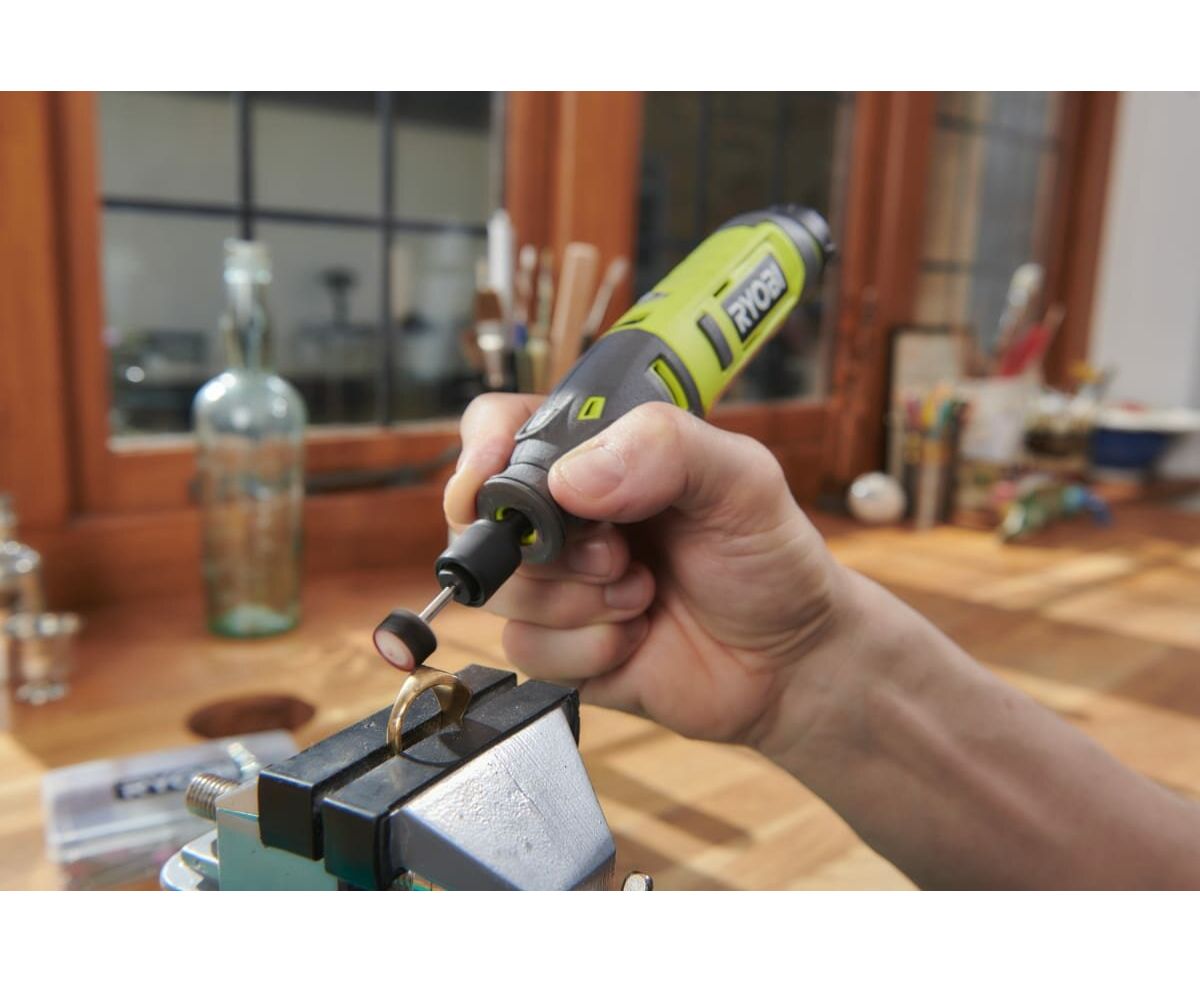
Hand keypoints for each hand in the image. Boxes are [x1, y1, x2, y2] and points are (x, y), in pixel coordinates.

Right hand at [443, 394, 849, 747]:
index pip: (501, 428)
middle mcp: (566, 516)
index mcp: (600, 454)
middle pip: (486, 520)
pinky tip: (636, 638)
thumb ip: (664, 449)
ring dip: (578, 601)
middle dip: (552, 548)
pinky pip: (526, 650)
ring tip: (643, 594)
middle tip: (619, 553)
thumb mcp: (741, 479)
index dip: (481, 452)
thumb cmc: (769, 557)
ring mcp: (560, 583)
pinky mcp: (562, 647)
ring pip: (503, 591)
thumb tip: (569, 480)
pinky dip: (587, 648)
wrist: (791, 660)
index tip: (490, 486)